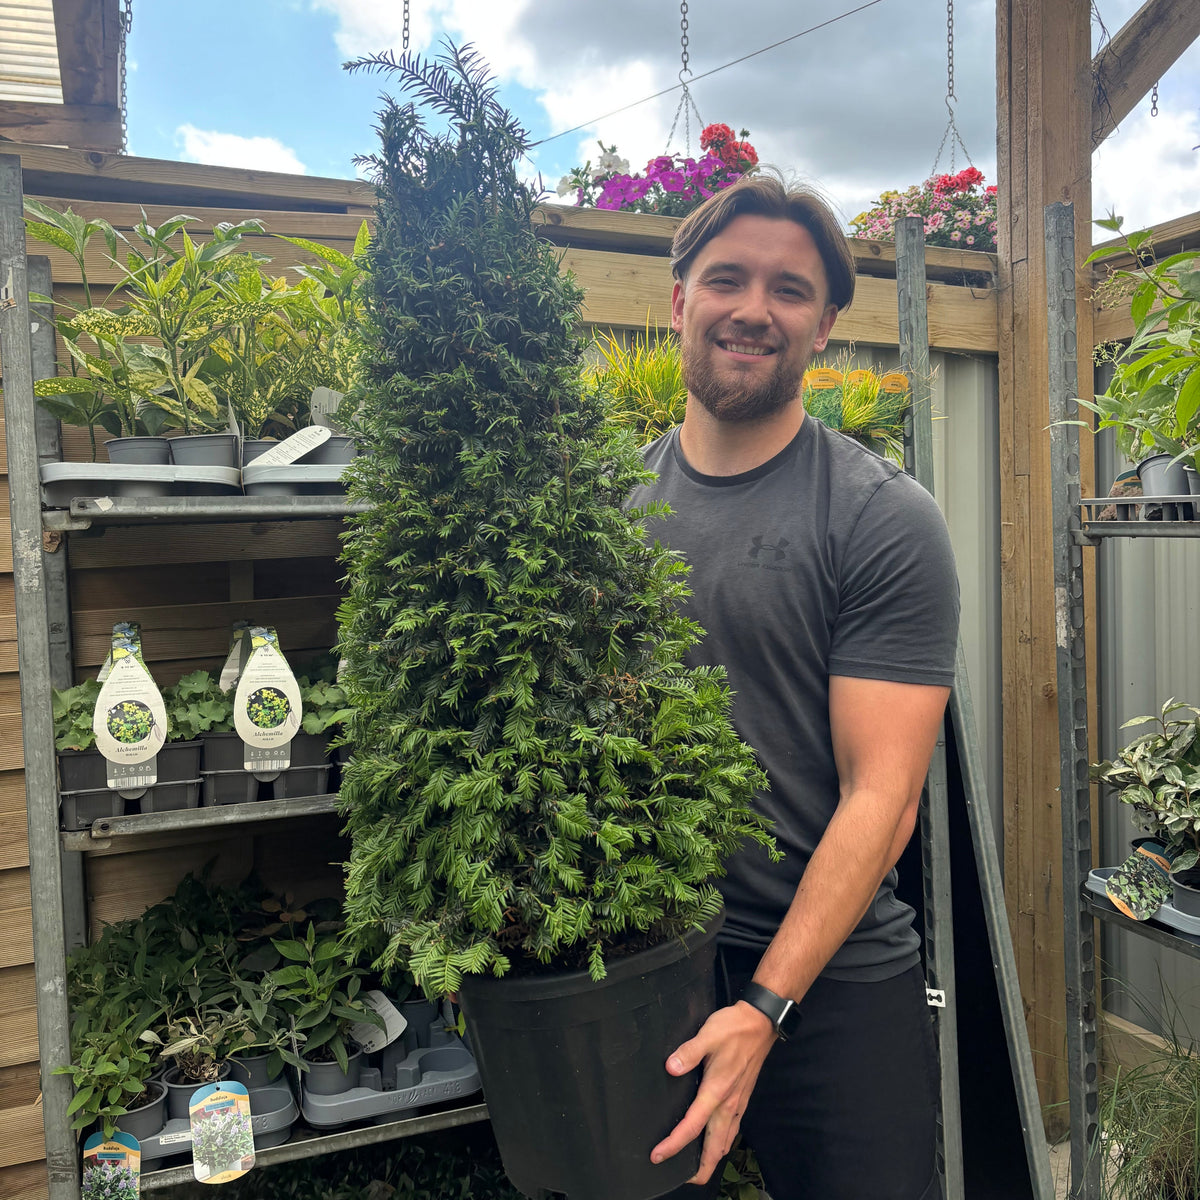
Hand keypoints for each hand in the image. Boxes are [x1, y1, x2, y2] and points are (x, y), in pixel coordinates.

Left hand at [650, 1001, 776, 1184]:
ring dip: (712, 1159)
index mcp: (716, 1092)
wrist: (762, 1023)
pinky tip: (717, 1141)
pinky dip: (723, 1144)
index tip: (658, 1156)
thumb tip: (670, 1068)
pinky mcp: (743, 1098)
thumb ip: (688, 1052)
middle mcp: (729, 1104)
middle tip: (681, 1178)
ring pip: (725, 1143)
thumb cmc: (735, 1029)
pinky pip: (733, 1130)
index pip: (692, 1127)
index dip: (673, 1145)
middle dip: (699, 1169)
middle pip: (714, 1149)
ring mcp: (738, 1103)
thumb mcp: (708, 1035)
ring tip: (697, 1167)